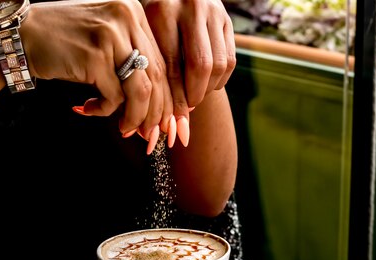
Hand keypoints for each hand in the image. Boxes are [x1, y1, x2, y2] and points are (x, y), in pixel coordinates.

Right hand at [22, 0, 172, 143]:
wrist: (24, 35)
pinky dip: (103, 110)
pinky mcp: (95, 57)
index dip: (165, 98)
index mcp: (133, 11)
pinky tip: (88, 108)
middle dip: (153, 113)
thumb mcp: (105, 41)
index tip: (162, 121)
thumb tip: (156, 105)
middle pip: (155, 78)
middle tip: (146, 133)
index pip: (161, 61)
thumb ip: (130, 62)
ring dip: (134, 117)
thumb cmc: (64, 43)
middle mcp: (125, 18)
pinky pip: (113, 97)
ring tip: (123, 127)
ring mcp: (110, 36)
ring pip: (140, 91)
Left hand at [140, 0, 235, 131]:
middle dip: (194, 95)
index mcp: (163, 11)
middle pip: (201, 66)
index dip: (174, 97)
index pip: (172, 66)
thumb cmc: (150, 29)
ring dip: (207, 89)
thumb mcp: (146, 44)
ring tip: (195, 95)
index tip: (172, 119)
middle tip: (187, 108)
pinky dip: (218, 80)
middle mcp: (191, 6)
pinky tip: (205, 83)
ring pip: (218, 65)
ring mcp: (213, 11)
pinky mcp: (227, 19)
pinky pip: (229, 61)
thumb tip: (157, 130)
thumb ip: (153, 79)